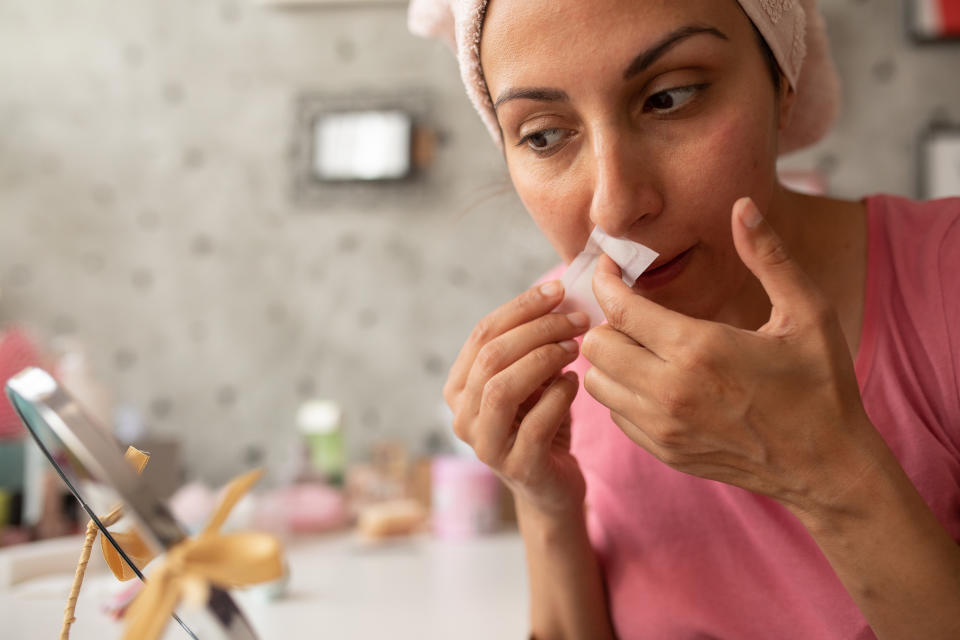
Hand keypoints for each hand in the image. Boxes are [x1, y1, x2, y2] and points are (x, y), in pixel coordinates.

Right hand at [445, 281, 590, 516]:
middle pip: (492, 356)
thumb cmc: (542, 423)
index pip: (482, 334)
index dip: (520, 307)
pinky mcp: (517, 468)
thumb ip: (530, 344)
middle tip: (577, 319)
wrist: (553, 487)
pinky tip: (575, 382)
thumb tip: (558, 294)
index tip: (558, 289)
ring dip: (543, 359)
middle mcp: (461, 416)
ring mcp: (485, 446)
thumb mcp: (531, 379)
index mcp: (458, 388)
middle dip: (538, 329)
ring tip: (575, 348)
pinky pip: (535, 424)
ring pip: (503, 389)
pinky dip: (559, 396)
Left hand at [581, 197, 878, 512]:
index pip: (618, 308)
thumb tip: (742, 206)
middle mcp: (670, 391)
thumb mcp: (807, 312)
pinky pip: (615, 415)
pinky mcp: (664, 452)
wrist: (829, 468)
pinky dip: (622, 393)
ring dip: (611, 359)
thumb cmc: (821, 385)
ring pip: (596, 383)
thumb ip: (769, 256)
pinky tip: (654, 381)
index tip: (613, 268)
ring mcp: (663, 427)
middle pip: (597, 345)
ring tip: (641, 345)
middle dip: (608, 320)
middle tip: (634, 311)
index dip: (606, 281)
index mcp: (699, 349)